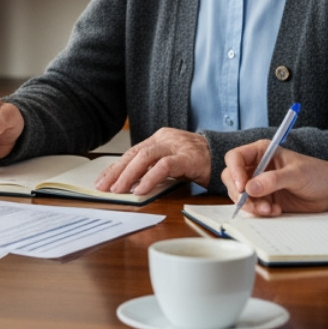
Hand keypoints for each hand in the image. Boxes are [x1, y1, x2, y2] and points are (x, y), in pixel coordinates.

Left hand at [93, 128, 207, 194]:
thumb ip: (153, 167)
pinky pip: (164, 166)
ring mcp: (176, 146)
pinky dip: (150, 178)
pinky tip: (141, 190)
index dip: (116, 167)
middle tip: (104, 187)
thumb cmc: (197, 161)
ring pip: (145, 157)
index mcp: (159, 138)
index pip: (132, 152)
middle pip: (135, 153)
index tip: (102, 180)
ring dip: (129, 175)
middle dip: (117, 171)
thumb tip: (130, 184)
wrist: (225, 156)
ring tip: (118, 190)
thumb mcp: (172, 162)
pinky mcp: (187, 157)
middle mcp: (164, 138)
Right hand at [222, 140, 327, 215]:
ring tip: (271, 210)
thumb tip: (250, 188)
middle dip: (241, 194)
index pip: (235, 158)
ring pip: (240, 196)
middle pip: (232, 179)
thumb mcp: (296, 174)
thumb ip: (272, 180)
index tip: (243, 187)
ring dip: (252, 206)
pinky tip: (276, 211)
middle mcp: (256, 167)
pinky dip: (260, 212)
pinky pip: (252, 207)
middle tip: (256, 204)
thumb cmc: (318, 174)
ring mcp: (259, 184)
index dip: (234, 171)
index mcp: (261, 152)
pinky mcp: (265, 199)